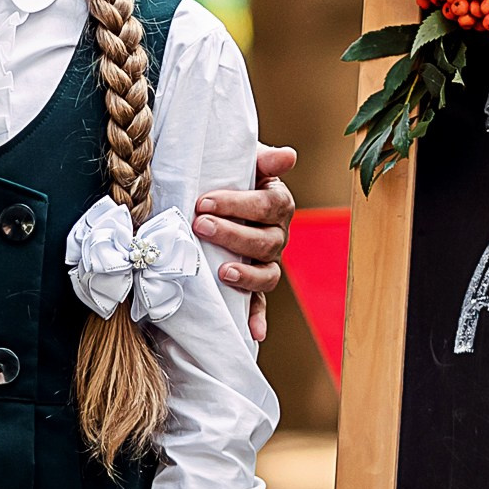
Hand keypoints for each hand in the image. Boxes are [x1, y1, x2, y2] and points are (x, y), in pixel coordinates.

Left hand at [192, 141, 296, 343]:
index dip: (238, 205)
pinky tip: (254, 332)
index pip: (267, 205)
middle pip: (266, 241)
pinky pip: (259, 304)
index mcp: (277, 204)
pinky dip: (258, 318)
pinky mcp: (254, 286)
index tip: (204, 201)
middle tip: (200, 226)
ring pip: (267, 274)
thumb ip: (263, 159)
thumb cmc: (230, 178)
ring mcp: (267, 263)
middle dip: (232, 235)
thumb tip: (288, 155)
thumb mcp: (243, 163)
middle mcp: (278, 235)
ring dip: (247, 275)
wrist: (216, 200)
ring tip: (223, 272)